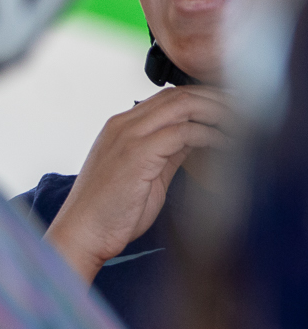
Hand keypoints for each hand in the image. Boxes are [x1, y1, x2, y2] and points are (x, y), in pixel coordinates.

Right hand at [45, 87, 232, 282]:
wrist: (83, 234)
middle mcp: (122, 125)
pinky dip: (210, 134)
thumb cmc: (109, 213)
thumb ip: (167, 152)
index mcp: (120, 128)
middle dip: (217, 99)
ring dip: (218, 111)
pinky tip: (226, 144)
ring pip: (183, 105)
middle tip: (245, 111)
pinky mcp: (137, 153)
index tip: (230, 110)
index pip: (169, 98)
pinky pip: (184, 131)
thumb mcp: (143, 174)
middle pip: (179, 94)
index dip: (204, 100)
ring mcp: (128, 136)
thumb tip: (197, 138)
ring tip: (242, 123)